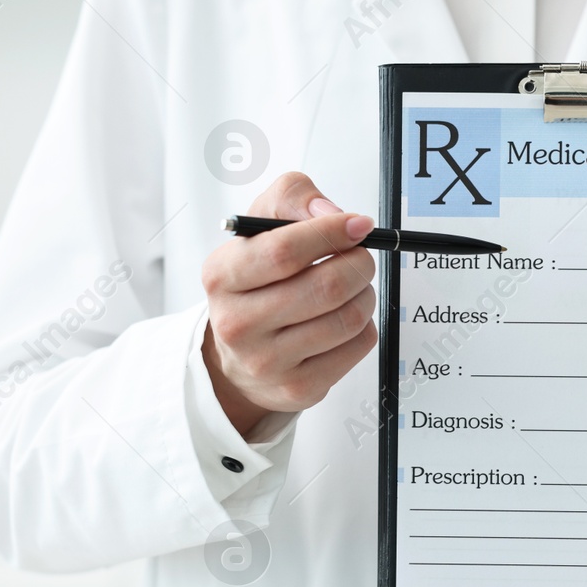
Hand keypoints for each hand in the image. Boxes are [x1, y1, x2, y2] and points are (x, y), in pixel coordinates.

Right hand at [200, 172, 378, 435]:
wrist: (239, 355)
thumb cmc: (256, 281)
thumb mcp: (259, 226)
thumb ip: (292, 199)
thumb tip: (332, 213)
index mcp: (222, 275)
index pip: (284, 251)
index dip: (331, 233)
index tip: (358, 224)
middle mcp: (236, 323)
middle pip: (326, 286)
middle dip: (358, 264)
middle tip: (360, 257)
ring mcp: (266, 361)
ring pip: (348, 318)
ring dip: (364, 294)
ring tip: (352, 288)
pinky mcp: (298, 388)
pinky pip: (358, 346)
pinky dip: (364, 325)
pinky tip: (344, 318)